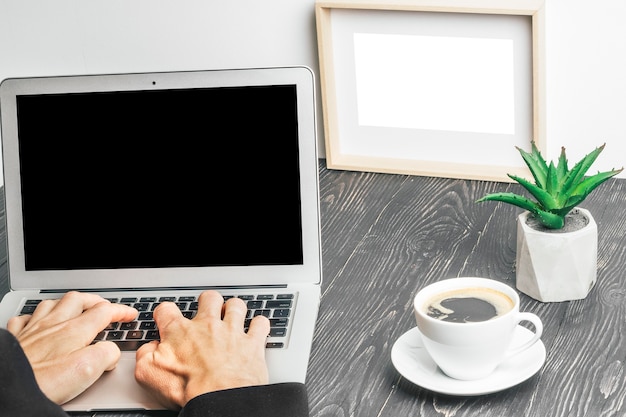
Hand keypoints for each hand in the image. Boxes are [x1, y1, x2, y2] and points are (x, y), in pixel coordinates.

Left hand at [6, 291, 137, 403]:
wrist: (8, 390)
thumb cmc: (43, 383)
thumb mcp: (88, 369)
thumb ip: (107, 354)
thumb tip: (111, 352)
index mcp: (75, 330)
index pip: (105, 311)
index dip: (121, 311)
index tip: (130, 315)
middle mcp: (54, 325)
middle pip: (79, 300)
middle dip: (96, 301)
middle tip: (105, 308)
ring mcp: (33, 330)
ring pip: (52, 304)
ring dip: (67, 304)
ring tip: (74, 310)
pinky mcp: (16, 341)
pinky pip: (25, 319)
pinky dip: (35, 317)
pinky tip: (37, 323)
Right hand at [135, 290, 269, 409]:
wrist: (220, 401)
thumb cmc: (189, 390)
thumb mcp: (149, 375)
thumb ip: (145, 356)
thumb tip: (149, 348)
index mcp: (180, 332)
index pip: (167, 309)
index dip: (165, 312)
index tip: (166, 317)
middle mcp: (207, 326)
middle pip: (208, 298)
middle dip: (207, 302)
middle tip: (207, 311)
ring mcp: (231, 332)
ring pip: (236, 306)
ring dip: (234, 309)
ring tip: (232, 317)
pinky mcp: (252, 343)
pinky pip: (260, 324)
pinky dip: (259, 325)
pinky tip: (256, 329)